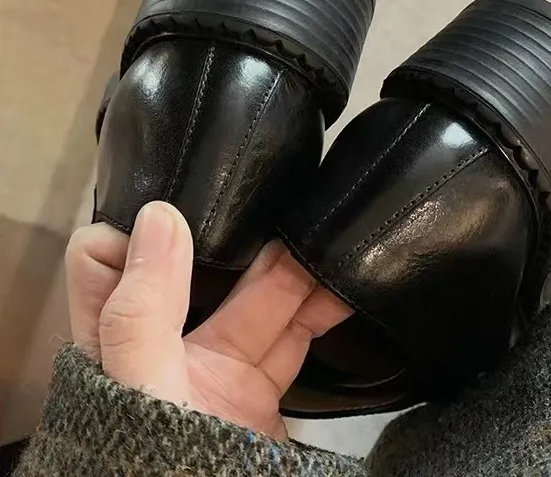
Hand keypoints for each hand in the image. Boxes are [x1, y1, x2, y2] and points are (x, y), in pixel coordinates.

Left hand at [65, 201, 351, 439]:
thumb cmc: (153, 467)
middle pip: (199, 277)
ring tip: (323, 247)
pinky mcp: (255, 393)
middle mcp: (163, 351)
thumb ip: (141, 309)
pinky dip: (316, 314)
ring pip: (254, 303)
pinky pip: (289, 339)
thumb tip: (156, 219)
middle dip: (241, 246)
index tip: (176, 203)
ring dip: (290, 275)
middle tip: (279, 214)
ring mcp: (213, 372)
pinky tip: (339, 291)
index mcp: (118, 343)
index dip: (133, 229)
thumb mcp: (139, 389)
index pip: (107, 266)